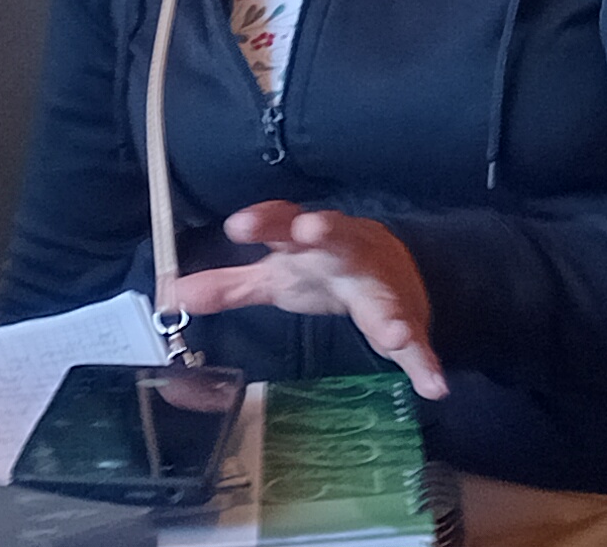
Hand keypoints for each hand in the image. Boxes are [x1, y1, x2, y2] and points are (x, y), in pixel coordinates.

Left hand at [169, 201, 448, 398]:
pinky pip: (418, 343)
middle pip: (337, 238)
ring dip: (387, 312)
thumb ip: (230, 285)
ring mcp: (380, 286)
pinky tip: (433, 386)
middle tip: (311, 228)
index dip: (263, 221)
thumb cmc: (325, 269)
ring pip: (383, 293)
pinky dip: (425, 363)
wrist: (399, 270)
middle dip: (325, 232)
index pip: (284, 222)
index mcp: (311, 240)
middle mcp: (347, 254)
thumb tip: (172, 293)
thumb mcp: (276, 276)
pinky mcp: (406, 320)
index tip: (238, 226)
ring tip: (390, 333)